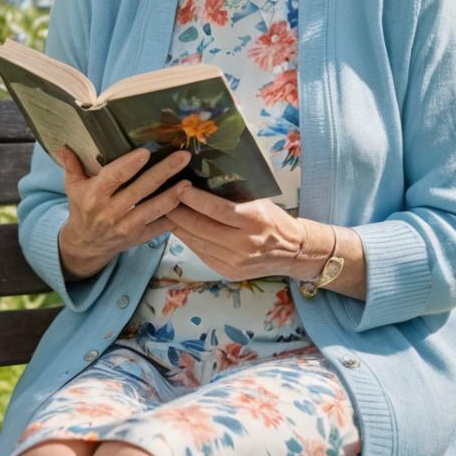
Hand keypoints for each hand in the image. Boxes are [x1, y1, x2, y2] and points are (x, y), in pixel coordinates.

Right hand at [57, 144, 190, 265]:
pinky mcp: (139, 237)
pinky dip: (175, 217)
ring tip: (189, 182)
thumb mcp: (73, 187)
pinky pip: (160, 227)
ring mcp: (126, 227)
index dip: (130, 165)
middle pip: (140, 190)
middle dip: (163, 172)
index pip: (113, 177)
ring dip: (173, 196)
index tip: (146, 151)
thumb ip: (72, 164)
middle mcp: (111, 211)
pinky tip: (191, 205)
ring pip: (153, 210)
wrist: (85, 246)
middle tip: (183, 157)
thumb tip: (63, 143)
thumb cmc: (82, 208)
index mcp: (94, 195)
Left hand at [168, 183, 306, 280]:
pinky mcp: (228, 272)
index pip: (217, 209)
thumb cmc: (273, 219)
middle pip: (201, 227)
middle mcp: (244, 244)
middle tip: (163, 197)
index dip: (194, 199)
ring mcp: (235, 262)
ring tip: (166, 211)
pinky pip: (201, 253)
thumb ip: (232, 197)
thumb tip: (199, 183)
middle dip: (178, 212)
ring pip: (196, 242)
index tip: (179, 187)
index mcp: (254, 220)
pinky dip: (189, 239)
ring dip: (178, 226)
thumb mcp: (258, 202)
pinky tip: (180, 228)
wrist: (292, 251)